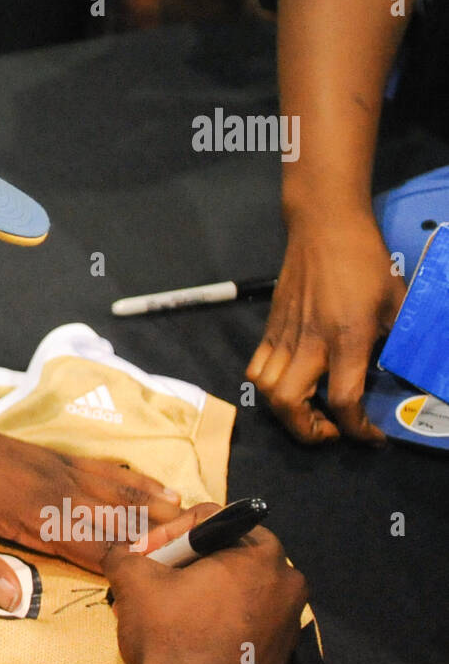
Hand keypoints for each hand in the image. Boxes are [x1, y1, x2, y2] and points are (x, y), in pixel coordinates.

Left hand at [0, 381, 183, 612]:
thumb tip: (14, 601)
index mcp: (27, 511)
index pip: (86, 543)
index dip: (125, 562)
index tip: (165, 576)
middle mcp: (51, 487)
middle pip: (113, 516)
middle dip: (157, 533)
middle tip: (204, 547)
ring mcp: (54, 468)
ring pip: (115, 491)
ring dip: (154, 507)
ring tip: (196, 520)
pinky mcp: (49, 457)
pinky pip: (101, 469)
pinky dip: (132, 479)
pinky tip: (156, 486)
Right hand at [104, 504, 307, 663]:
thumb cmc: (171, 633)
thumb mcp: (134, 581)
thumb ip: (124, 553)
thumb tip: (119, 551)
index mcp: (261, 552)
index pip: (209, 520)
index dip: (169, 533)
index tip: (146, 555)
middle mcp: (287, 580)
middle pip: (225, 552)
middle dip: (186, 561)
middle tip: (155, 576)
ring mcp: (290, 618)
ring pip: (236, 585)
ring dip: (201, 588)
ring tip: (166, 605)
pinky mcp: (283, 650)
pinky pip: (247, 616)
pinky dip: (219, 615)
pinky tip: (188, 629)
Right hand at [246, 213, 403, 442]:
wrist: (324, 227)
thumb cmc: (366, 261)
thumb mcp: (397, 300)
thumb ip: (400, 337)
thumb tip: (406, 369)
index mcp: (348, 339)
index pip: (344, 400)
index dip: (359, 429)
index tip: (373, 436)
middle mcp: (310, 343)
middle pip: (290, 404)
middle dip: (309, 431)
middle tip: (332, 430)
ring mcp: (284, 336)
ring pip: (266, 390)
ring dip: (285, 412)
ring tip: (308, 410)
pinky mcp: (270, 327)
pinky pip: (257, 367)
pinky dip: (268, 386)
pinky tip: (291, 383)